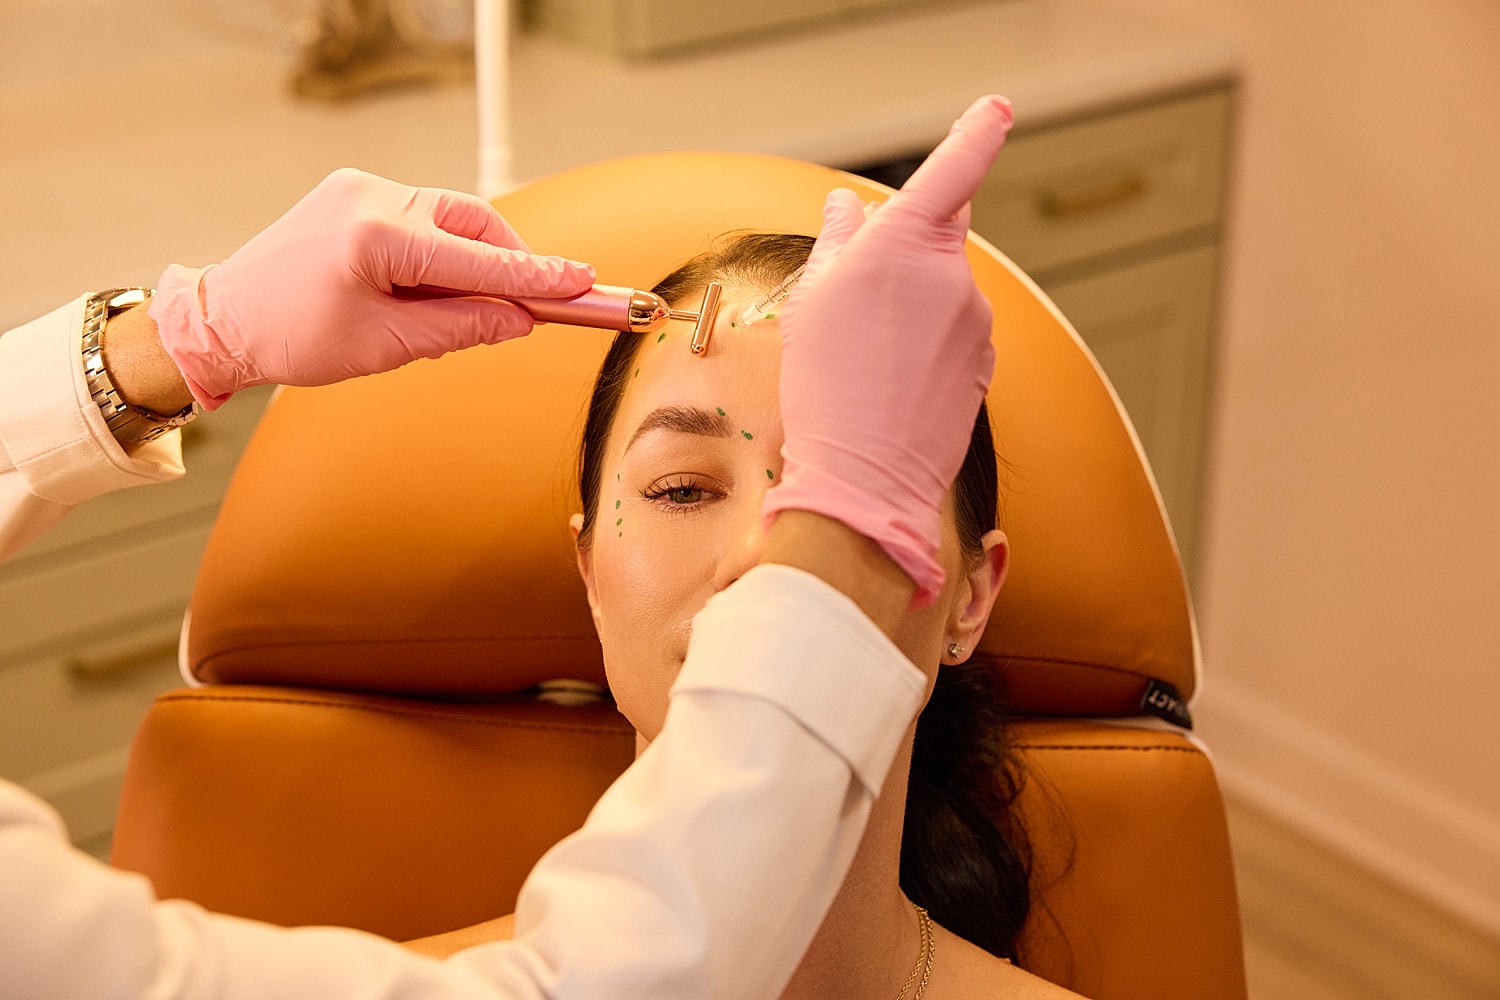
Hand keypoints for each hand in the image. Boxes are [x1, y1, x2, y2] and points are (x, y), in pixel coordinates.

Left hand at [149, 168, 594, 407]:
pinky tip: (438, 284)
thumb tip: (518, 319)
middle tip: (536, 302)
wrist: (223, 319)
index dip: (537, 276)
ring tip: (476, 304)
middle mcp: (371, 198)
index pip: (479, 258)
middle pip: (474, 221)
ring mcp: (360, 188)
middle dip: (510, 261)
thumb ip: (462, 326)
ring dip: (475, 256)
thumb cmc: (292, 338)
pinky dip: (443, 248)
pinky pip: (421, 216)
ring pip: (451, 216)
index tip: (582, 283)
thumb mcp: (387, 346)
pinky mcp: (353, 193)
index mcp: (376, 237)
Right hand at [763, 95, 1012, 604]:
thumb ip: (841, 242)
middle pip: (935, 238)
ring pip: (941, 292)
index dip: (976, 135)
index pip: (954, 170)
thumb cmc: (827, 385)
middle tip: (853, 306)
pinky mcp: (982, 361)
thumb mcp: (814, 300)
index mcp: (907, 243)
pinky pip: (953, 334)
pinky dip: (926, 346)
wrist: (865, 475)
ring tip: (867, 358)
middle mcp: (953, 274)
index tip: (996, 110)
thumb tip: (850, 209)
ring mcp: (975, 320)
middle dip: (902, 255)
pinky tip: (892, 381)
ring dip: (911, 309)